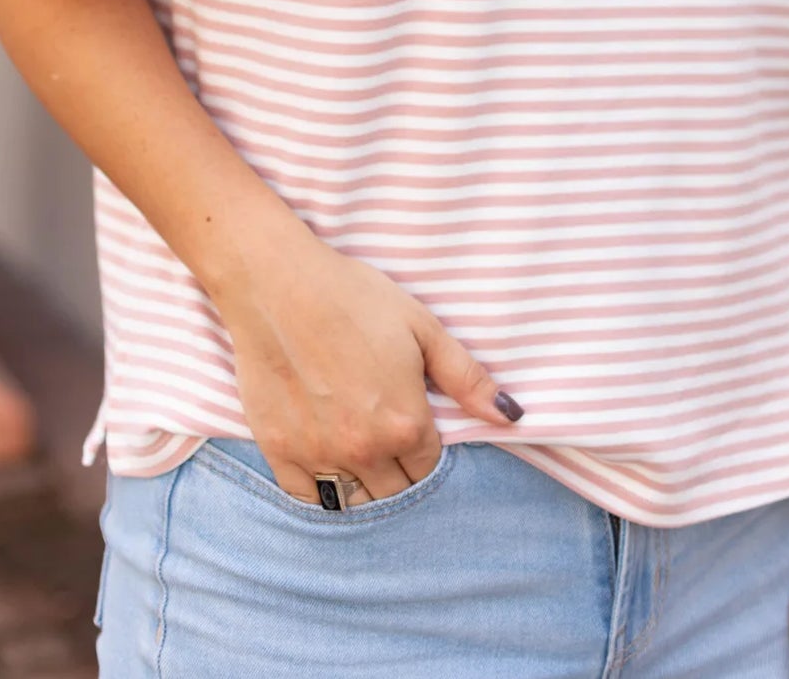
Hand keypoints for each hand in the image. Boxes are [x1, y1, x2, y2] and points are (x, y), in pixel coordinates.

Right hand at [215, 232, 523, 504]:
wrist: (278, 284)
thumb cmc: (353, 298)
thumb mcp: (421, 327)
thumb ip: (467, 378)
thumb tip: (510, 415)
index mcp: (405, 424)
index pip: (429, 468)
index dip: (425, 449)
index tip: (414, 427)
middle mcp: (365, 451)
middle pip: (395, 493)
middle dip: (398, 474)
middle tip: (387, 441)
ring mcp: (319, 455)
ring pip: (354, 504)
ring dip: (364, 490)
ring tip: (361, 460)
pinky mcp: (280, 452)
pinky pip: (308, 500)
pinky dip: (321, 493)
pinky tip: (327, 470)